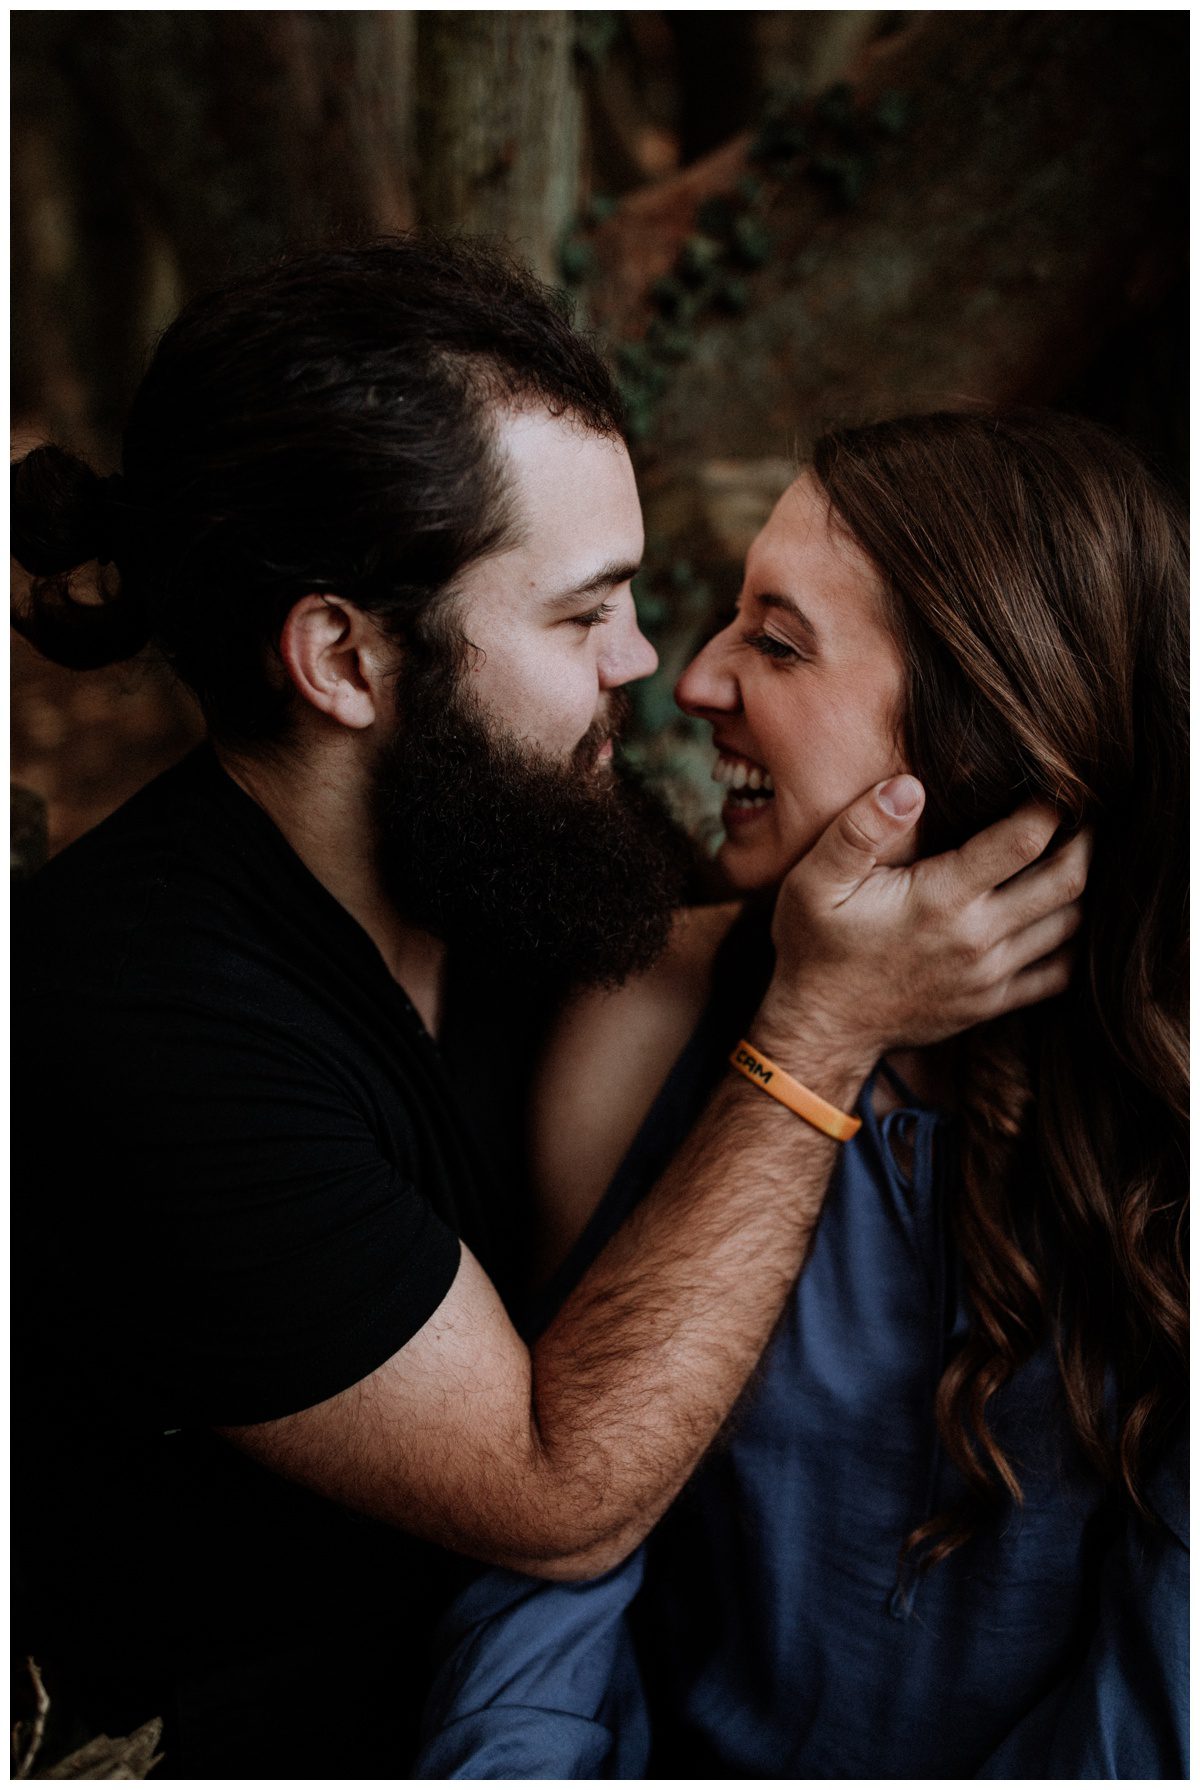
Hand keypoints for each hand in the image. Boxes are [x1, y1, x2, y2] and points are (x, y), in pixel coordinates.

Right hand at [762, 775, 1087, 1058]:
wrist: (822, 1028)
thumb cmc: (817, 947)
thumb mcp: (816, 880)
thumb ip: (861, 829)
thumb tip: (910, 786)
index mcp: (941, 899)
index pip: (1023, 840)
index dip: (1050, 806)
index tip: (1053, 786)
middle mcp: (977, 937)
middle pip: (1066, 881)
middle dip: (1084, 841)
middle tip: (1082, 817)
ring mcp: (990, 976)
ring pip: (1069, 925)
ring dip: (1079, 887)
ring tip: (1071, 858)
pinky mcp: (991, 1003)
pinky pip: (1057, 973)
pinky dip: (1072, 943)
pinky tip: (1057, 916)